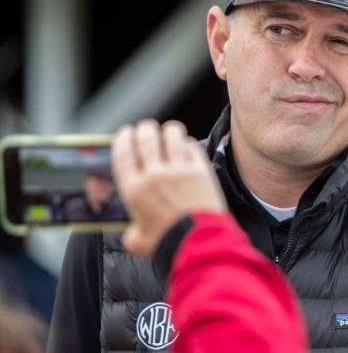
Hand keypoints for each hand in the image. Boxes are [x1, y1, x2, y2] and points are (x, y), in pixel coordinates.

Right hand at [112, 119, 226, 256]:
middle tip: (147, 128)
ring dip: (169, 131)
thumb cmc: (167, 243)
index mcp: (134, 190)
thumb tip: (134, 228)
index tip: (125, 133)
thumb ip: (131, 230)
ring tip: (170, 132)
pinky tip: (188, 147)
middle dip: (145, 129)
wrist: (198, 243)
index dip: (123, 139)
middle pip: (146, 138)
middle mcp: (154, 175)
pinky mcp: (200, 170)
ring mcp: (179, 170)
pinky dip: (189, 144)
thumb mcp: (137, 241)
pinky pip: (193, 147)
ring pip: (172, 135)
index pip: (123, 153)